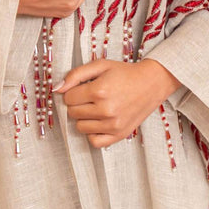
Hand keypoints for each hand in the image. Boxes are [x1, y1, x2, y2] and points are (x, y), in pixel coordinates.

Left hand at [52, 57, 179, 147]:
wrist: (151, 83)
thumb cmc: (125, 73)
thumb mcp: (100, 66)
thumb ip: (76, 75)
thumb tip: (57, 89)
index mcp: (99, 90)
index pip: (68, 98)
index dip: (73, 92)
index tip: (83, 88)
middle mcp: (106, 110)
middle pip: (73, 113)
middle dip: (77, 104)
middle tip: (90, 97)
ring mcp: (113, 124)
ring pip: (80, 127)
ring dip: (84, 118)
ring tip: (95, 108)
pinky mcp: (119, 134)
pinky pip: (94, 142)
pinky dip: (92, 133)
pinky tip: (98, 122)